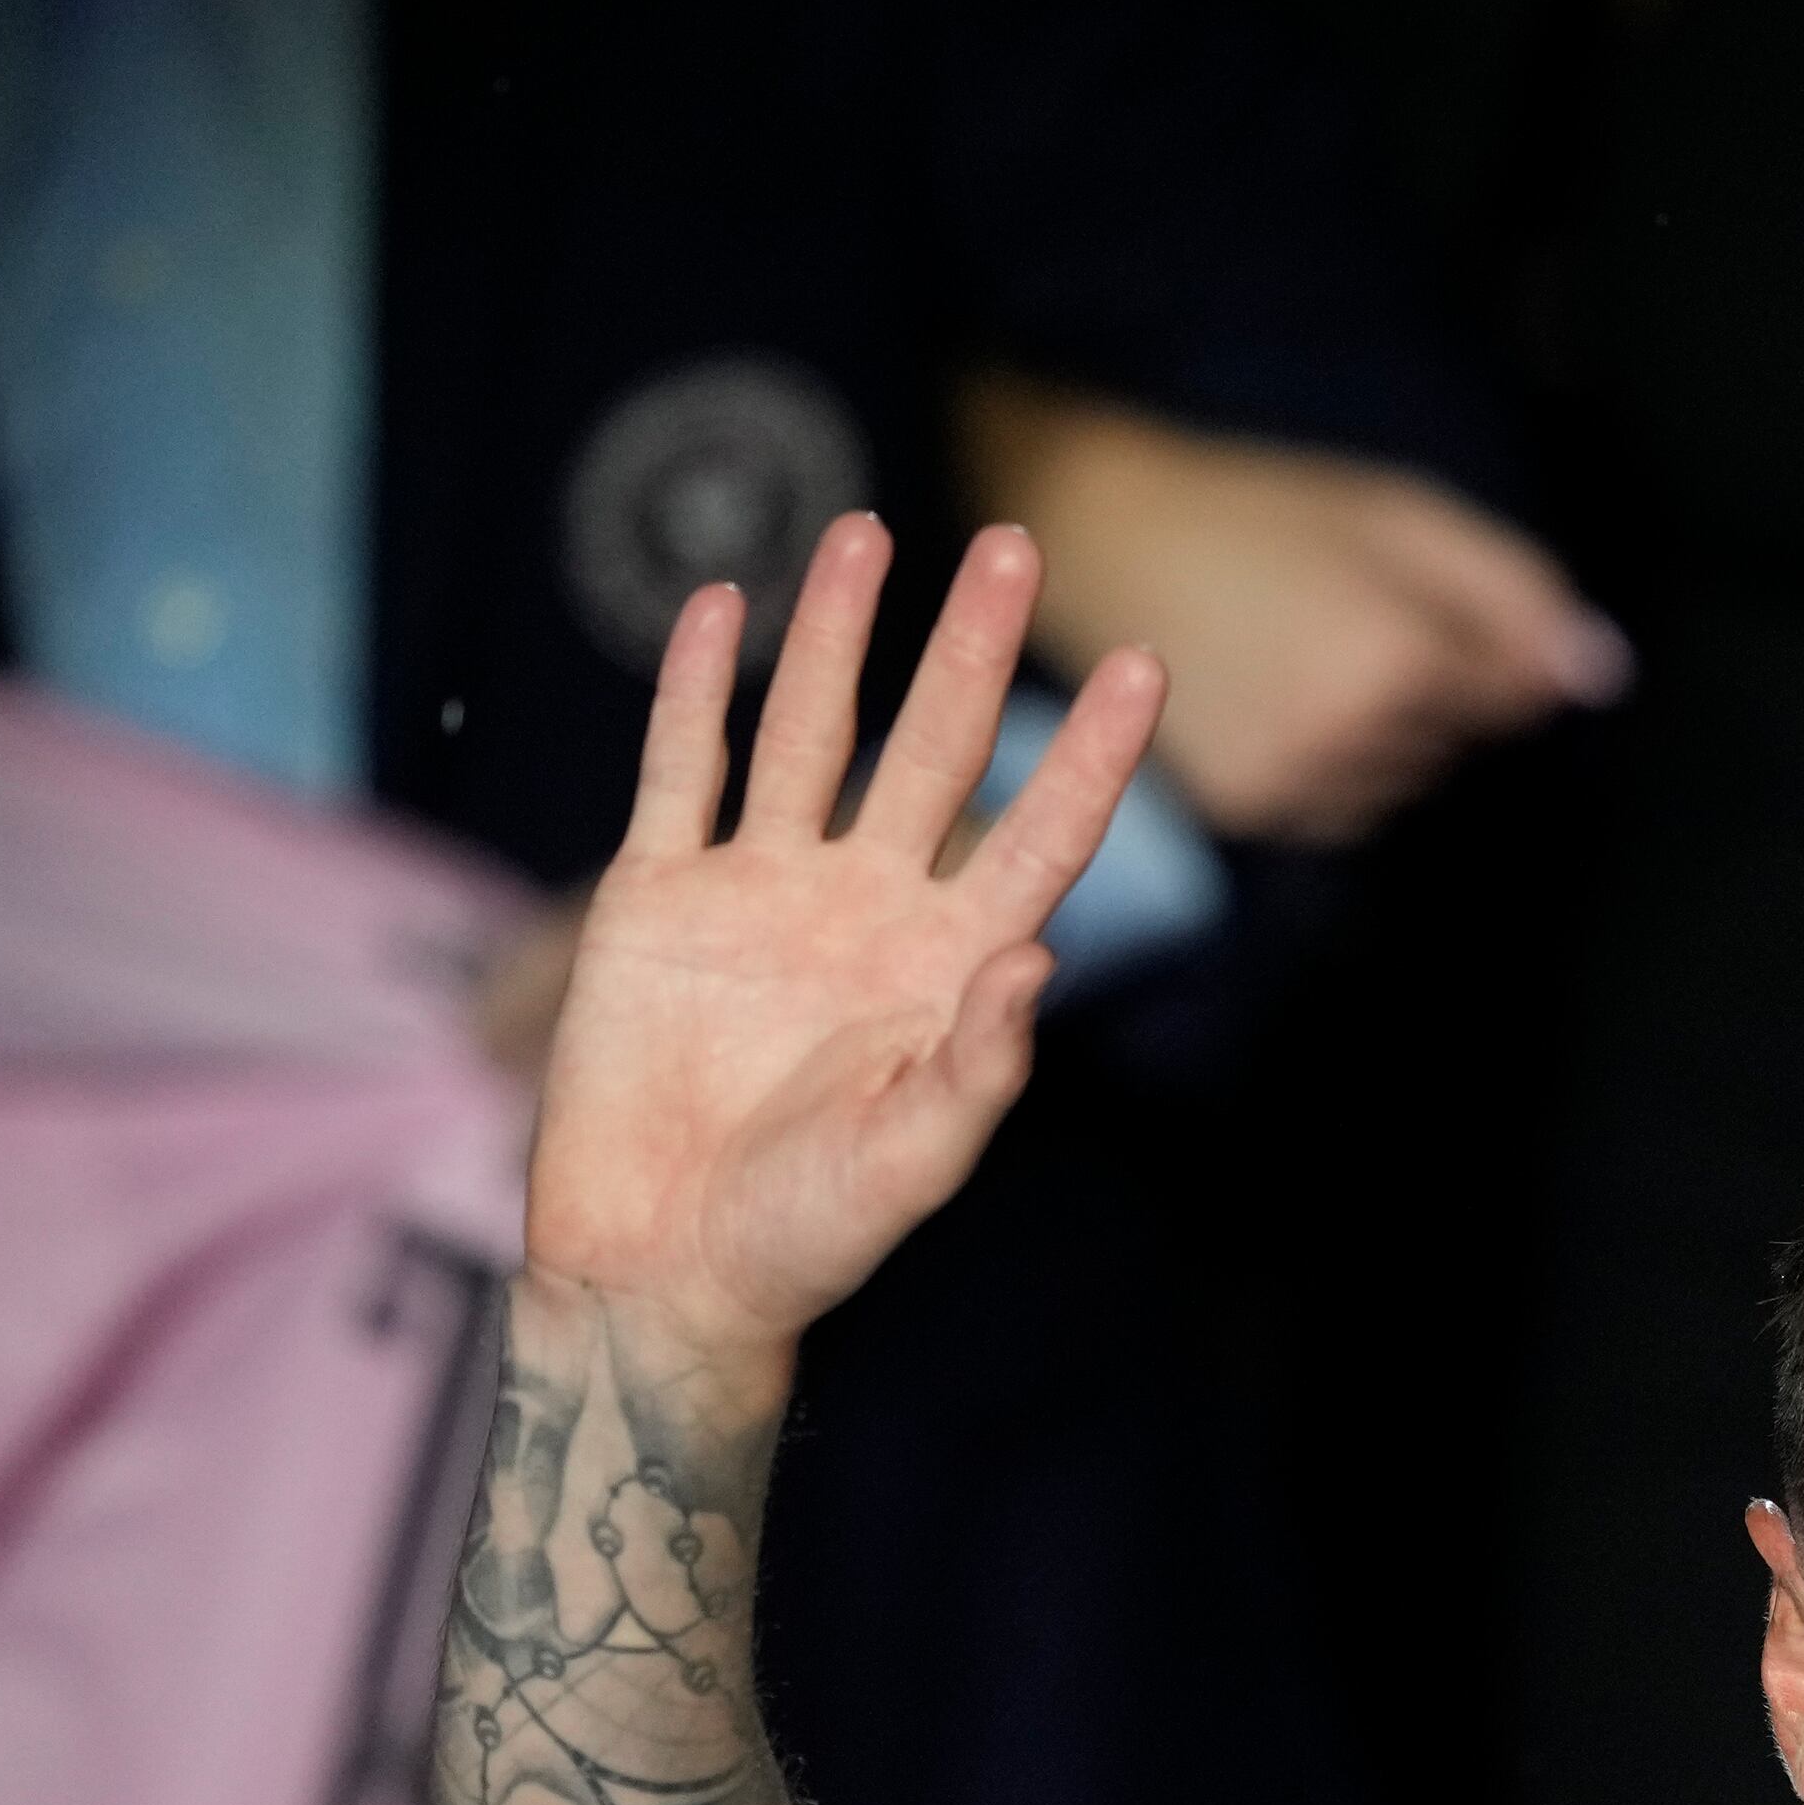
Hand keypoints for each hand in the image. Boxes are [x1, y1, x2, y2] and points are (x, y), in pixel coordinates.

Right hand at [523, 515, 1163, 1363]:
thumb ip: (978, 1068)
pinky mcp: (657, 900)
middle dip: (968, 650)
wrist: (657, 1273)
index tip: (1146, 664)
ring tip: (864, 531)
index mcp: (943, 969)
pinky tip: (726, 608)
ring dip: (833, 634)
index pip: (1039, 838)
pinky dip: (697, 689)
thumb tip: (1039, 958)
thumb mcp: (910, 1163)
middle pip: (931, 751)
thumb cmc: (803, 1241)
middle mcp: (863, 911)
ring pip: (804, 732)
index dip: (1092, 757)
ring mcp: (759, 894)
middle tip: (1011, 543)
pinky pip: (681, 771)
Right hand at [967, 369, 1624, 845]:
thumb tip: (1599, 673)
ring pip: (1398, 785)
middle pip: (1455, 743)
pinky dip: (1323, 766)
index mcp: (1398, 659)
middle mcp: (1350, 741)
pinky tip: (1267, 699)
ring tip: (1294, 653)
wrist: (1102, 536)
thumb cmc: (1259, 511)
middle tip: (1332, 612)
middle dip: (1424, 687)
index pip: (1512, 693)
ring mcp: (1291, 786)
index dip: (1474, 640)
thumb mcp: (1398, 516)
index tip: (1404, 596)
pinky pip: (1335, 809)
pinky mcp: (1245, 813)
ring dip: (1377, 734)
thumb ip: (1513, 593)